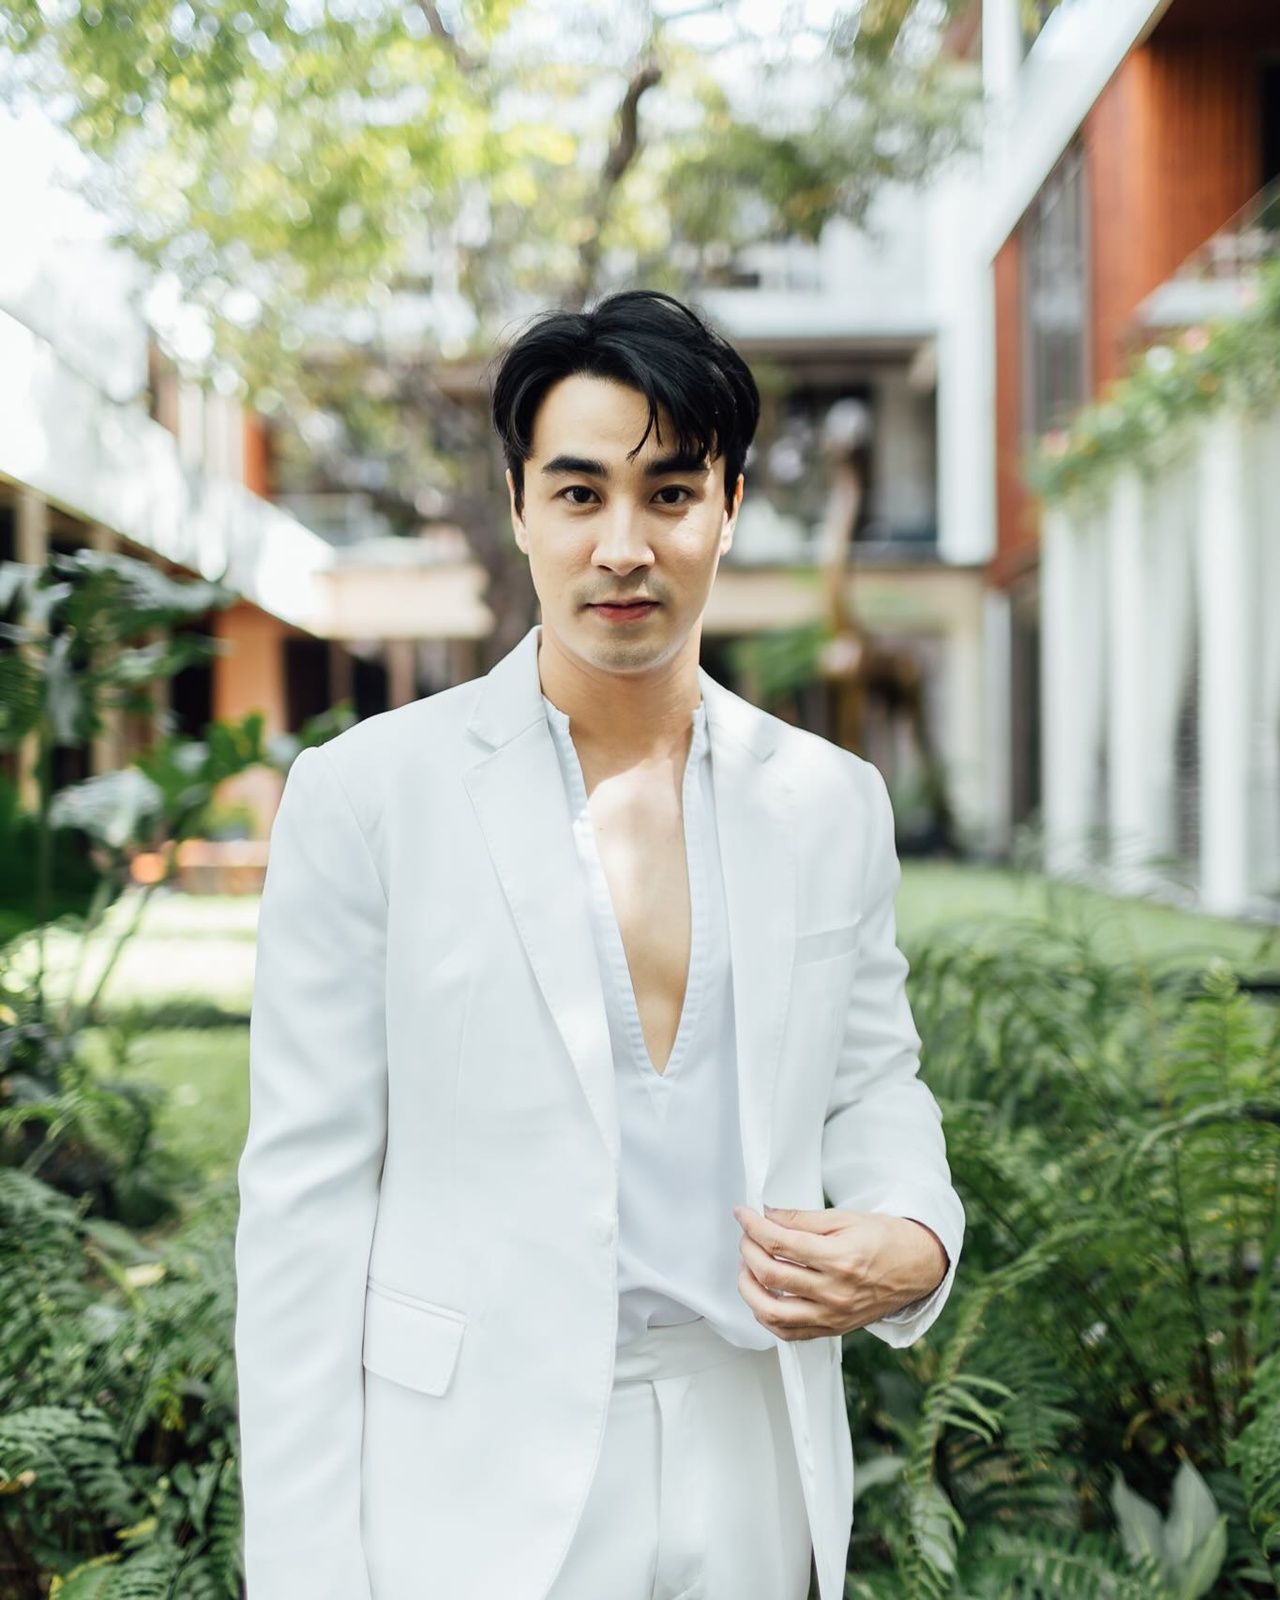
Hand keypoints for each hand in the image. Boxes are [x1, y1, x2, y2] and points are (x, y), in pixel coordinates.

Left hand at [731, 1204, 948, 1340]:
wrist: (917, 1267)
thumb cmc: (884, 1239)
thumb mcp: (845, 1218)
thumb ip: (802, 1219)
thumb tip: (766, 1215)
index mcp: (840, 1259)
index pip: (780, 1243)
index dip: (753, 1226)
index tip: (742, 1214)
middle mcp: (835, 1292)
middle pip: (771, 1276)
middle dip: (748, 1251)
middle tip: (746, 1237)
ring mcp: (833, 1316)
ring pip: (773, 1313)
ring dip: (749, 1289)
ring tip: (747, 1268)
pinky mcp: (833, 1330)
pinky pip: (789, 1333)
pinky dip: (767, 1316)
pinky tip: (762, 1296)